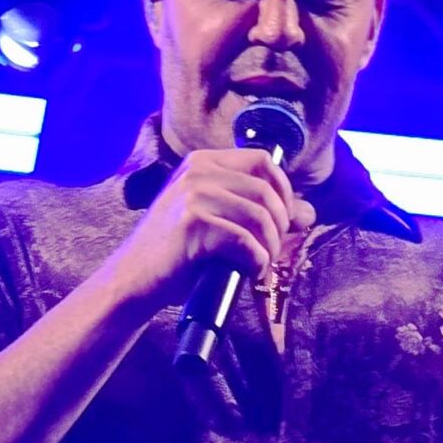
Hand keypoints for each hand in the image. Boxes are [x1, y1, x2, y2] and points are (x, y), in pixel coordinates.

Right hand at [114, 147, 315, 309]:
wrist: (133, 281)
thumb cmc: (176, 256)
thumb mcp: (217, 224)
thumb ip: (256, 212)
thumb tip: (309, 213)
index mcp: (202, 163)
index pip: (262, 161)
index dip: (284, 191)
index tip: (283, 221)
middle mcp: (197, 171)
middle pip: (266, 190)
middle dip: (280, 226)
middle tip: (270, 252)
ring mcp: (193, 195)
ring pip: (260, 216)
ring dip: (269, 247)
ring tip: (259, 265)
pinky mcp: (192, 223)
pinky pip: (246, 241)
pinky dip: (256, 261)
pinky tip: (249, 272)